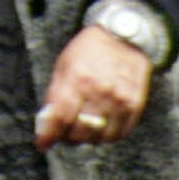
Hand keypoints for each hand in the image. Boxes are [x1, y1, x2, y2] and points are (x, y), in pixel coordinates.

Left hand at [34, 23, 150, 151]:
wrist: (123, 36)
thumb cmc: (89, 50)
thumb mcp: (64, 65)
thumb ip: (54, 95)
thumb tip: (46, 124)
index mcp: (78, 79)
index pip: (61, 117)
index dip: (48, 135)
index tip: (42, 143)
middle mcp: (101, 91)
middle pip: (80, 132)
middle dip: (67, 137)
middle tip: (63, 133)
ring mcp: (120, 99)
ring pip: (100, 137)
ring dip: (87, 138)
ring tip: (82, 129)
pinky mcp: (135, 105)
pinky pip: (119, 133)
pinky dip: (107, 136)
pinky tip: (100, 127)